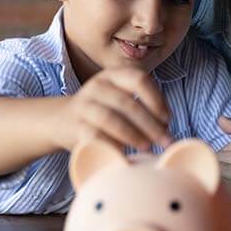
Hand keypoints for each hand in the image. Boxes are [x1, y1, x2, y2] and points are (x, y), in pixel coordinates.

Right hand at [56, 67, 171, 151]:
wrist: (63, 120)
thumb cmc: (103, 111)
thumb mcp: (120, 97)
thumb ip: (142, 106)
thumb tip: (167, 131)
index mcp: (113, 75)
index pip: (139, 79)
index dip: (157, 99)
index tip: (167, 120)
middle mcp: (97, 86)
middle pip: (127, 103)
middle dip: (150, 124)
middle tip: (164, 141)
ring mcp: (83, 106)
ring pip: (110, 119)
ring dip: (133, 135)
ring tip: (147, 147)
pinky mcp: (75, 127)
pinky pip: (95, 137)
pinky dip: (114, 146)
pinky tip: (126, 154)